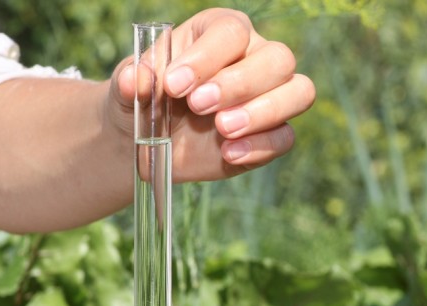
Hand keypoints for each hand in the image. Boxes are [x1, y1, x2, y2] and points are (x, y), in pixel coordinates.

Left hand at [108, 8, 314, 181]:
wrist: (145, 140)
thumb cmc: (143, 99)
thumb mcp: (127, 88)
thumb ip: (132, 81)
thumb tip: (136, 80)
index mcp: (219, 33)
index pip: (231, 32)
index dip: (207, 57)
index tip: (174, 85)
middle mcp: (254, 57)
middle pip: (277, 58)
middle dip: (239, 83)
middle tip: (198, 106)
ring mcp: (270, 96)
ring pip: (299, 92)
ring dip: (264, 111)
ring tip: (223, 129)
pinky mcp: (272, 133)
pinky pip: (286, 136)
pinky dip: (261, 146)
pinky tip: (228, 153)